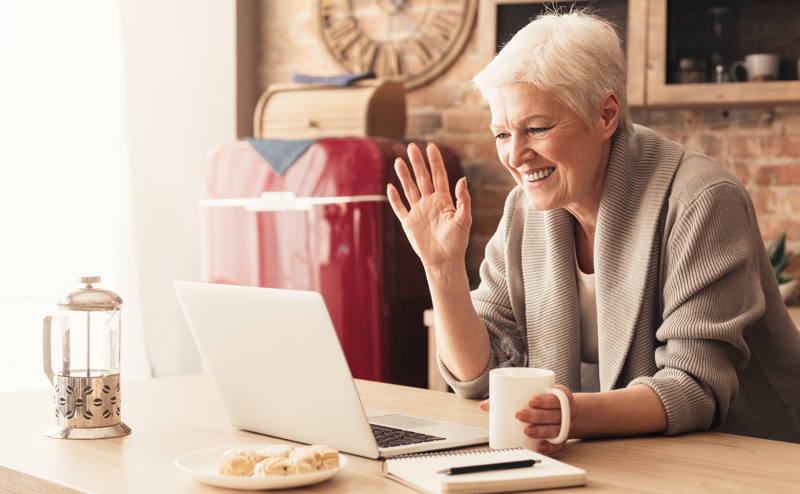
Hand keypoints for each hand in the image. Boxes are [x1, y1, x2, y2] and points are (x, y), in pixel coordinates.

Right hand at [387, 143, 470, 269]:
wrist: (444, 261)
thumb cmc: (457, 242)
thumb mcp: (464, 220)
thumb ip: (463, 200)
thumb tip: (462, 179)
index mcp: (444, 200)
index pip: (438, 175)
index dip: (435, 161)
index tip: (431, 147)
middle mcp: (429, 202)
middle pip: (422, 178)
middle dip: (417, 163)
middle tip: (411, 147)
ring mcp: (418, 211)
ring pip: (409, 189)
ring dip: (404, 175)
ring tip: (399, 161)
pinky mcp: (408, 223)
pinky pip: (399, 208)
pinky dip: (394, 198)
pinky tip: (390, 187)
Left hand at [479, 385, 579, 455]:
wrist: (570, 413)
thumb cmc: (547, 402)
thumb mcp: (535, 394)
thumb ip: (511, 396)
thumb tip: (484, 405)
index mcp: (560, 396)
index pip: (556, 397)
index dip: (545, 400)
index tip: (531, 401)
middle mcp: (566, 411)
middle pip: (554, 414)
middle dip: (537, 416)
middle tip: (520, 415)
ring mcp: (566, 426)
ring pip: (556, 429)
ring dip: (542, 431)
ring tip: (527, 431)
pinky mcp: (563, 439)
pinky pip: (559, 445)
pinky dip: (550, 447)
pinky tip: (539, 446)